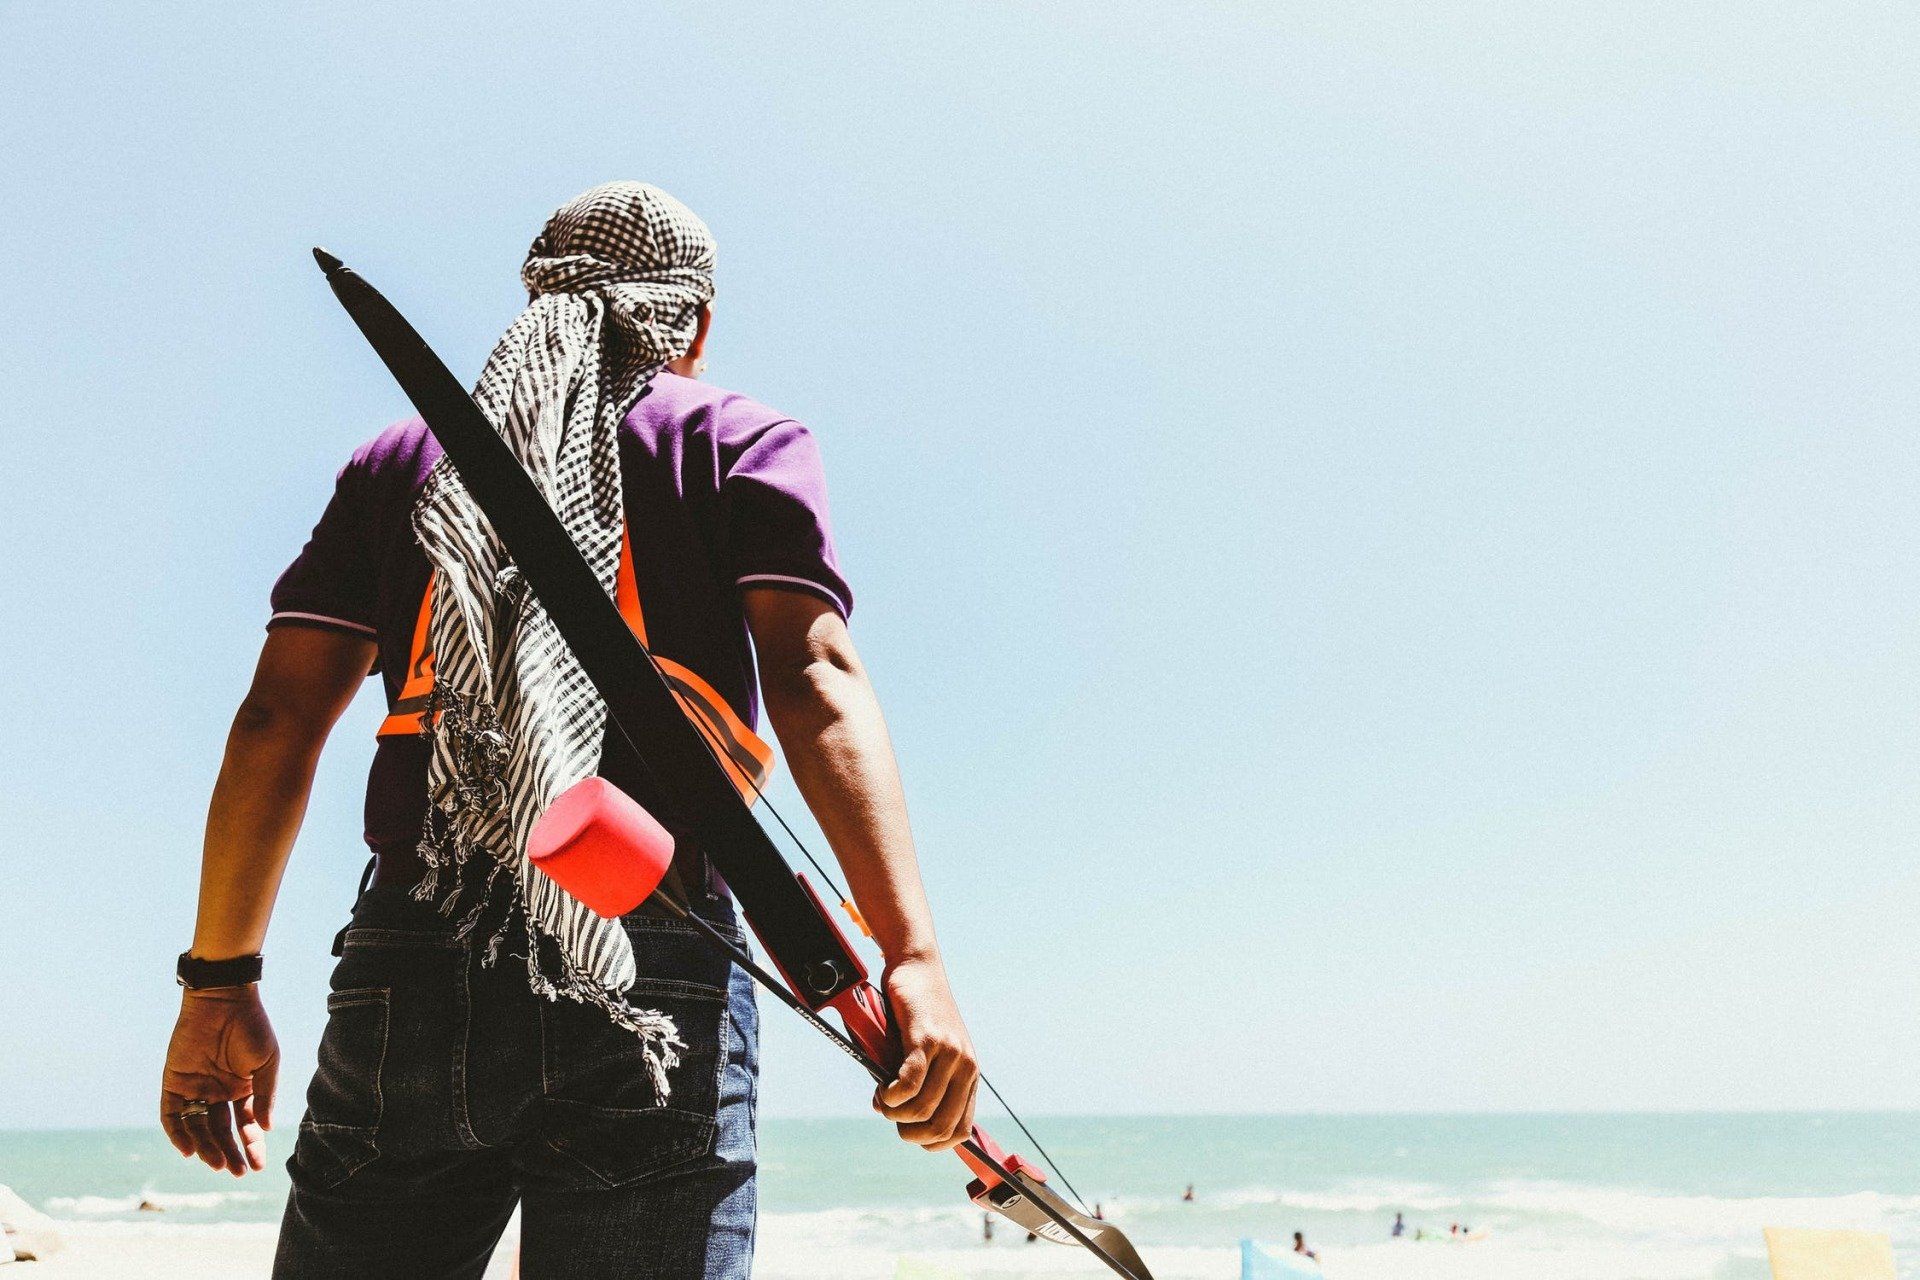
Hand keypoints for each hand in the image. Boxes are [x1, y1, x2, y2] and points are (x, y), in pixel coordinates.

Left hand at [160, 986, 279, 1175]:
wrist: (224, 1000)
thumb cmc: (252, 1027)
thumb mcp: (267, 1063)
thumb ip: (264, 1096)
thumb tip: (266, 1128)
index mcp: (242, 1088)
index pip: (245, 1125)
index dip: (251, 1145)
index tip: (258, 1166)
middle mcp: (217, 1092)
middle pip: (221, 1131)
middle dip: (230, 1153)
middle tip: (238, 1172)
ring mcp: (195, 1088)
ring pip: (198, 1127)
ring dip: (206, 1147)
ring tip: (218, 1164)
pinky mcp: (174, 1082)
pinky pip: (172, 1114)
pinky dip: (178, 1133)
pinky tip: (190, 1150)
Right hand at [873, 956, 977, 1151]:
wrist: (918, 968)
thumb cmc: (916, 1013)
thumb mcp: (927, 1053)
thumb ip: (920, 1083)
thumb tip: (894, 1114)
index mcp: (968, 1075)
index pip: (961, 1131)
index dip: (933, 1143)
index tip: (910, 1133)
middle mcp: (964, 1066)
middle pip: (941, 1127)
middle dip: (910, 1133)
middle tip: (892, 1117)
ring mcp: (948, 1053)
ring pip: (922, 1108)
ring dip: (895, 1113)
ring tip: (883, 1099)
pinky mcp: (927, 1039)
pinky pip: (910, 1083)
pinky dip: (892, 1095)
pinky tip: (883, 1089)